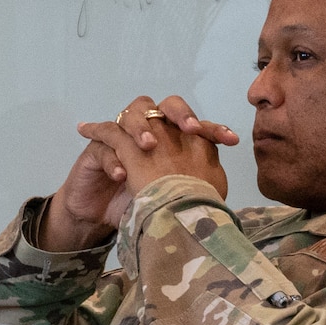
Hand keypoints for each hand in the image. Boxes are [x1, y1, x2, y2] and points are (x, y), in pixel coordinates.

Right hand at [42, 97, 238, 251]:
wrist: (102, 218)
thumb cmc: (145, 205)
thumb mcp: (177, 195)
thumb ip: (196, 180)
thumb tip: (219, 175)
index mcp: (171, 138)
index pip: (195, 125)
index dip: (213, 129)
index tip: (230, 140)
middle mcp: (147, 131)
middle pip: (163, 105)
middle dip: (178, 113)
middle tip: (188, 130)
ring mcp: (120, 137)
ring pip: (129, 115)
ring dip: (141, 128)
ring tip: (149, 146)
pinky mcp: (95, 149)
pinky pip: (103, 144)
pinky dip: (112, 159)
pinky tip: (121, 176)